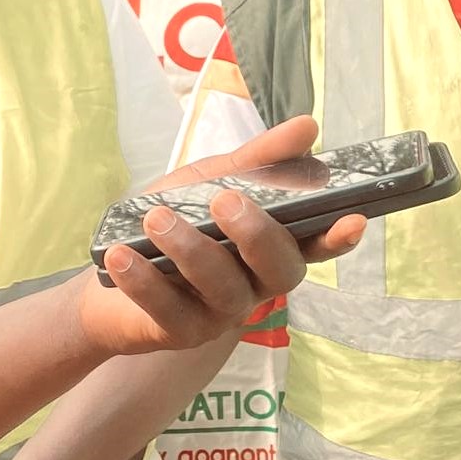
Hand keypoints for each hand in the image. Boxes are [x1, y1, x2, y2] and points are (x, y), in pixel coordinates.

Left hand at [79, 117, 367, 355]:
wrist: (107, 267)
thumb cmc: (174, 219)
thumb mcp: (211, 179)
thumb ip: (259, 159)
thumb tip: (308, 127)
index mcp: (273, 246)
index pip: (316, 244)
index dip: (337, 237)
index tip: (353, 219)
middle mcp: (258, 283)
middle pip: (280, 271)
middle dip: (257, 236)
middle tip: (226, 200)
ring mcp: (223, 313)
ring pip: (225, 291)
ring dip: (193, 251)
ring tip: (157, 218)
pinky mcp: (182, 333)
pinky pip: (170, 312)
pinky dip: (145, 282)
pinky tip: (122, 255)